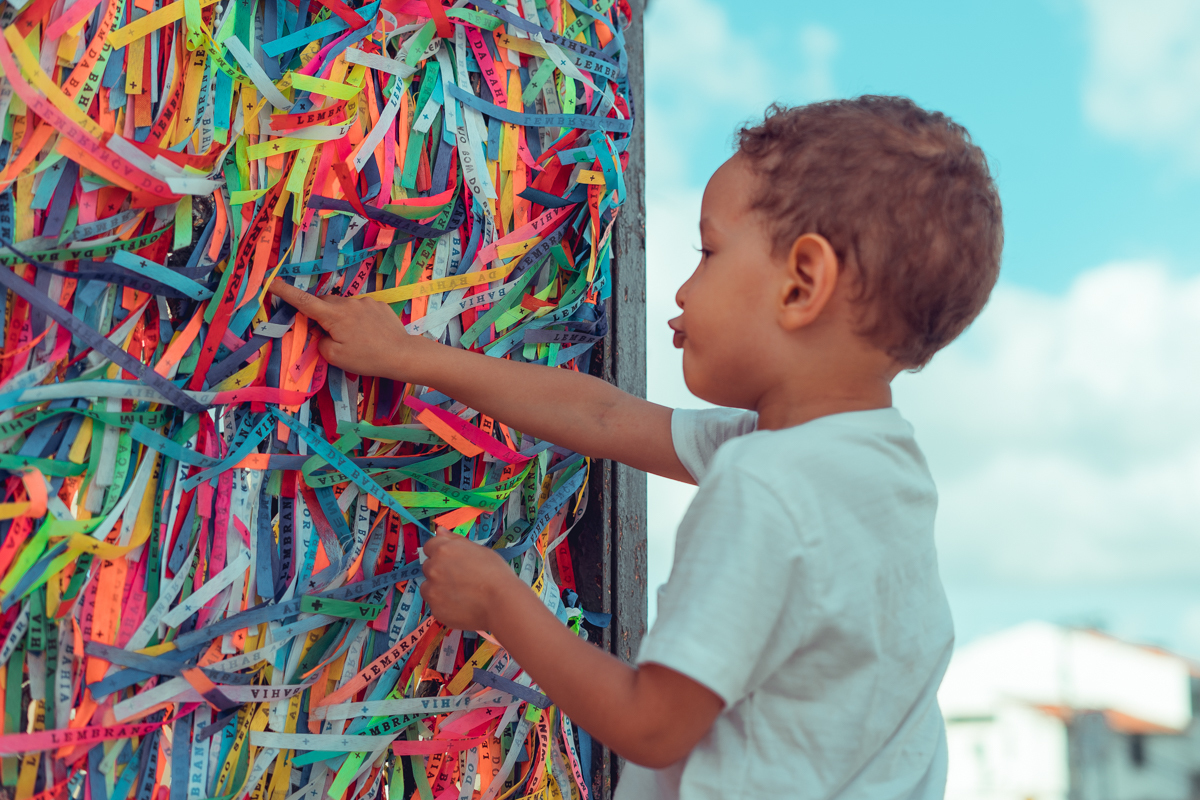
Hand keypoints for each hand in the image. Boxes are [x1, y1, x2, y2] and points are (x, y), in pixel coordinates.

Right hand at [269, 278, 430, 379]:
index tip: (270, 281)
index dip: (284, 291)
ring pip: (344, 306)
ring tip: (354, 338)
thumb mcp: (334, 356)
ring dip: (341, 318)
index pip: (303, 301)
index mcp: (333, 315)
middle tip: (325, 333)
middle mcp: (348, 303)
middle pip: (324, 303)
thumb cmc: (366, 358)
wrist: (402, 354)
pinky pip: (361, 309)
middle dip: (320, 314)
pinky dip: (358, 318)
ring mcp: (366, 302)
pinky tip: (368, 334)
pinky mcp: (380, 305)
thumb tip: (321, 333)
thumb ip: (320, 342)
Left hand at [421, 527, 523, 630]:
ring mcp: (432, 590)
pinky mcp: (435, 609)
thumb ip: (455, 540)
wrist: (501, 603)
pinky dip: (444, 605)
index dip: (442, 553)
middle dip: (440, 571)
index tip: (453, 561)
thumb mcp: (479, 549)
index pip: (429, 546)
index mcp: (443, 550)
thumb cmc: (495, 574)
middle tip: (462, 578)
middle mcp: (433, 568)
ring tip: (462, 593)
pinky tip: (462, 605)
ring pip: (428, 587)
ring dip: (439, 588)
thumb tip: (439, 531)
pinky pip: (435, 604)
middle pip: (428, 567)